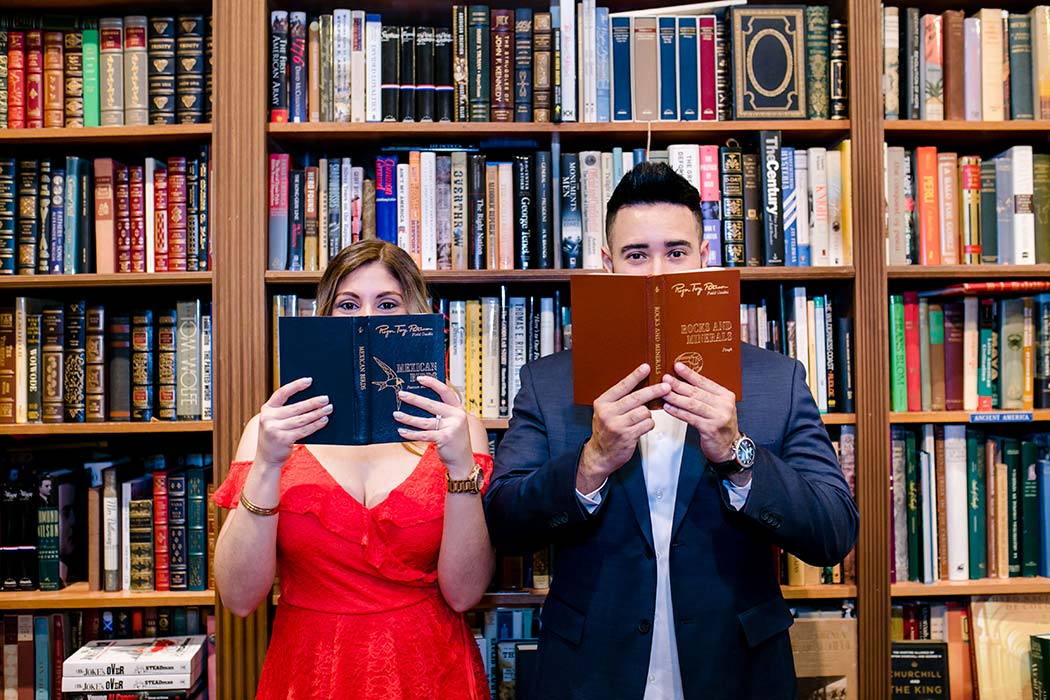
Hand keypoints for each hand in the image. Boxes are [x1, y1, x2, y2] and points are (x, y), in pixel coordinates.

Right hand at [256, 377, 333, 470]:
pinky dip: (316, 425)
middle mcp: (268, 418)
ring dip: (317, 413)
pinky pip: (304, 430)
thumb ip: (286, 411)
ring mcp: (274, 429)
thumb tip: (312, 401)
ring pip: (302, 419)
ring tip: (328, 408)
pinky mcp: (283, 439)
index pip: (282, 393)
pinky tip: (324, 420)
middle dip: (313, 402)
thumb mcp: (275, 421)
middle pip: (295, 407)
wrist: (267, 458)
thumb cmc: (276, 436)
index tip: (309, 380)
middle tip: (326, 398)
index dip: (296, 386)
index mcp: (267, 409)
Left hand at [394, 376, 474, 477]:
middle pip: (432, 405)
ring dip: (408, 418)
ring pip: (425, 421)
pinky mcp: (444, 438)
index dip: (433, 383)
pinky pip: (423, 435)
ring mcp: (451, 428)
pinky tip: (402, 431)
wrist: (463, 462)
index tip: (420, 379)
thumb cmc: (455, 443)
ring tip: (396, 414)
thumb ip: (441, 416)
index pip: (446, 392)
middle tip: (402, 394)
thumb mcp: (452, 425)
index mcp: (458, 410)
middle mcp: (456, 417)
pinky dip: (411, 433)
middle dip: (415, 399)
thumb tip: (418, 405)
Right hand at [577, 364, 670, 493]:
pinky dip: (649, 424)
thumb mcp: (606, 411)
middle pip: (636, 398)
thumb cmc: (606, 430)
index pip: (622, 386)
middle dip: (653, 391)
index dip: (635, 376)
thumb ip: (620, 400)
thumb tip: (642, 385)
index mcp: (603, 403)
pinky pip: (647, 424)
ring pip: (644, 412)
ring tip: (642, 417)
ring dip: (648, 414)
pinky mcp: (627, 436)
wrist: (600, 454)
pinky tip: (642, 427)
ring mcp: (617, 425)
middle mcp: (608, 413)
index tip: (646, 368)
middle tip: (666, 387)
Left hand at [662, 362, 739, 463]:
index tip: (677, 366)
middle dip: (679, 385)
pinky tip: (668, 408)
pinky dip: (677, 412)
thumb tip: (684, 382)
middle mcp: (724, 405)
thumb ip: (705, 395)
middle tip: (666, 379)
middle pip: (697, 392)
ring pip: (692, 404)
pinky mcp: (710, 428)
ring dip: (676, 398)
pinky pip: (690, 418)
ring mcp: (718, 417)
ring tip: (664, 393)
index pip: (704, 381)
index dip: (690, 374)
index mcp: (725, 395)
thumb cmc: (720, 425)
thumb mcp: (718, 407)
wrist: (729, 447)